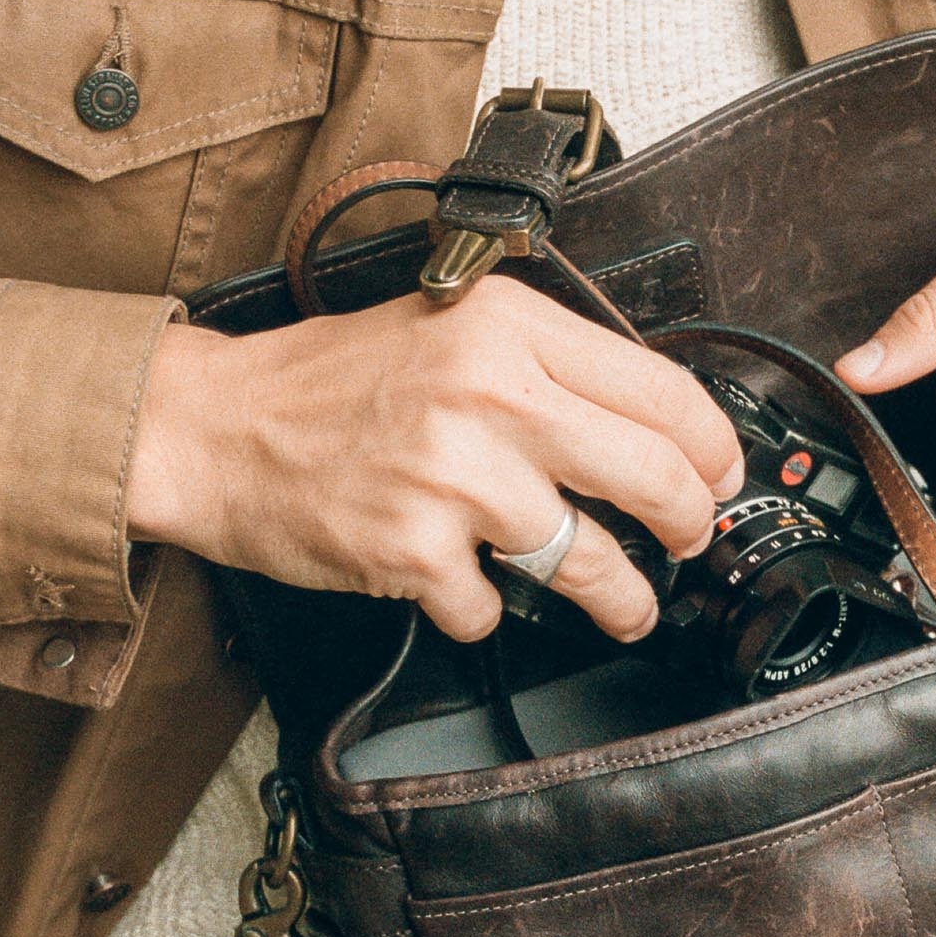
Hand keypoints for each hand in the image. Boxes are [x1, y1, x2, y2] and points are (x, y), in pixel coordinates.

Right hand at [128, 278, 744, 642]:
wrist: (213, 425)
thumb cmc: (334, 380)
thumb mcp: (454, 327)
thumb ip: (550, 363)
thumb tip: (654, 421)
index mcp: (511, 327)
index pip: (663, 392)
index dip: (713, 447)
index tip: (721, 475)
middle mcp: (490, 395)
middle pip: (651, 477)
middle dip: (692, 524)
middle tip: (692, 539)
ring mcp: (453, 478)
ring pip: (590, 562)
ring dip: (623, 597)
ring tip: (630, 605)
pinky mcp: (413, 551)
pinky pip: (490, 609)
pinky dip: (484, 609)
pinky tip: (468, 585)